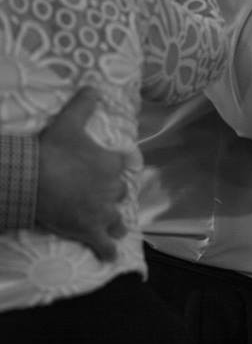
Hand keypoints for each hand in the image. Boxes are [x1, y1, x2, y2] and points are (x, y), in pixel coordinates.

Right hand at [37, 87, 126, 260]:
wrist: (34, 178)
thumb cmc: (53, 150)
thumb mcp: (69, 121)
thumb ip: (84, 104)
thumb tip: (94, 86)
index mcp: (111, 164)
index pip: (125, 164)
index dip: (119, 165)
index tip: (117, 165)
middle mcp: (112, 189)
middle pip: (120, 193)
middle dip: (113, 194)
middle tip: (102, 195)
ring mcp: (102, 213)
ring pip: (117, 221)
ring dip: (116, 223)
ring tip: (115, 227)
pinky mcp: (89, 231)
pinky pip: (104, 246)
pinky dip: (108, 252)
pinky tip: (110, 257)